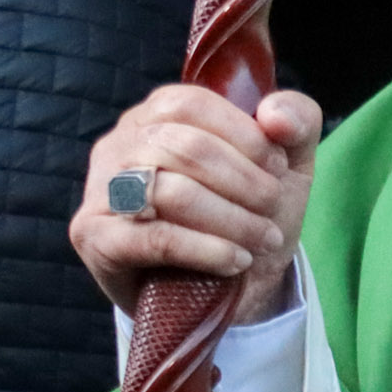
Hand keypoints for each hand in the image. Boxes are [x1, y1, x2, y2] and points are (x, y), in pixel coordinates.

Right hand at [71, 86, 319, 319]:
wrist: (229, 287)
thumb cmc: (248, 211)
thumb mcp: (287, 162)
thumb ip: (296, 120)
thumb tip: (274, 116)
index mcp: (155, 115)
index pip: (190, 104)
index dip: (244, 136)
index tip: (278, 168)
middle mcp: (118, 145)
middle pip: (183, 147)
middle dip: (243, 181)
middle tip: (273, 207)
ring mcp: (100, 191)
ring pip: (170, 192)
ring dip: (231, 219)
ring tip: (264, 239)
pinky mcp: (95, 238)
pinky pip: (155, 238)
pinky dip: (207, 249)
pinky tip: (236, 260)